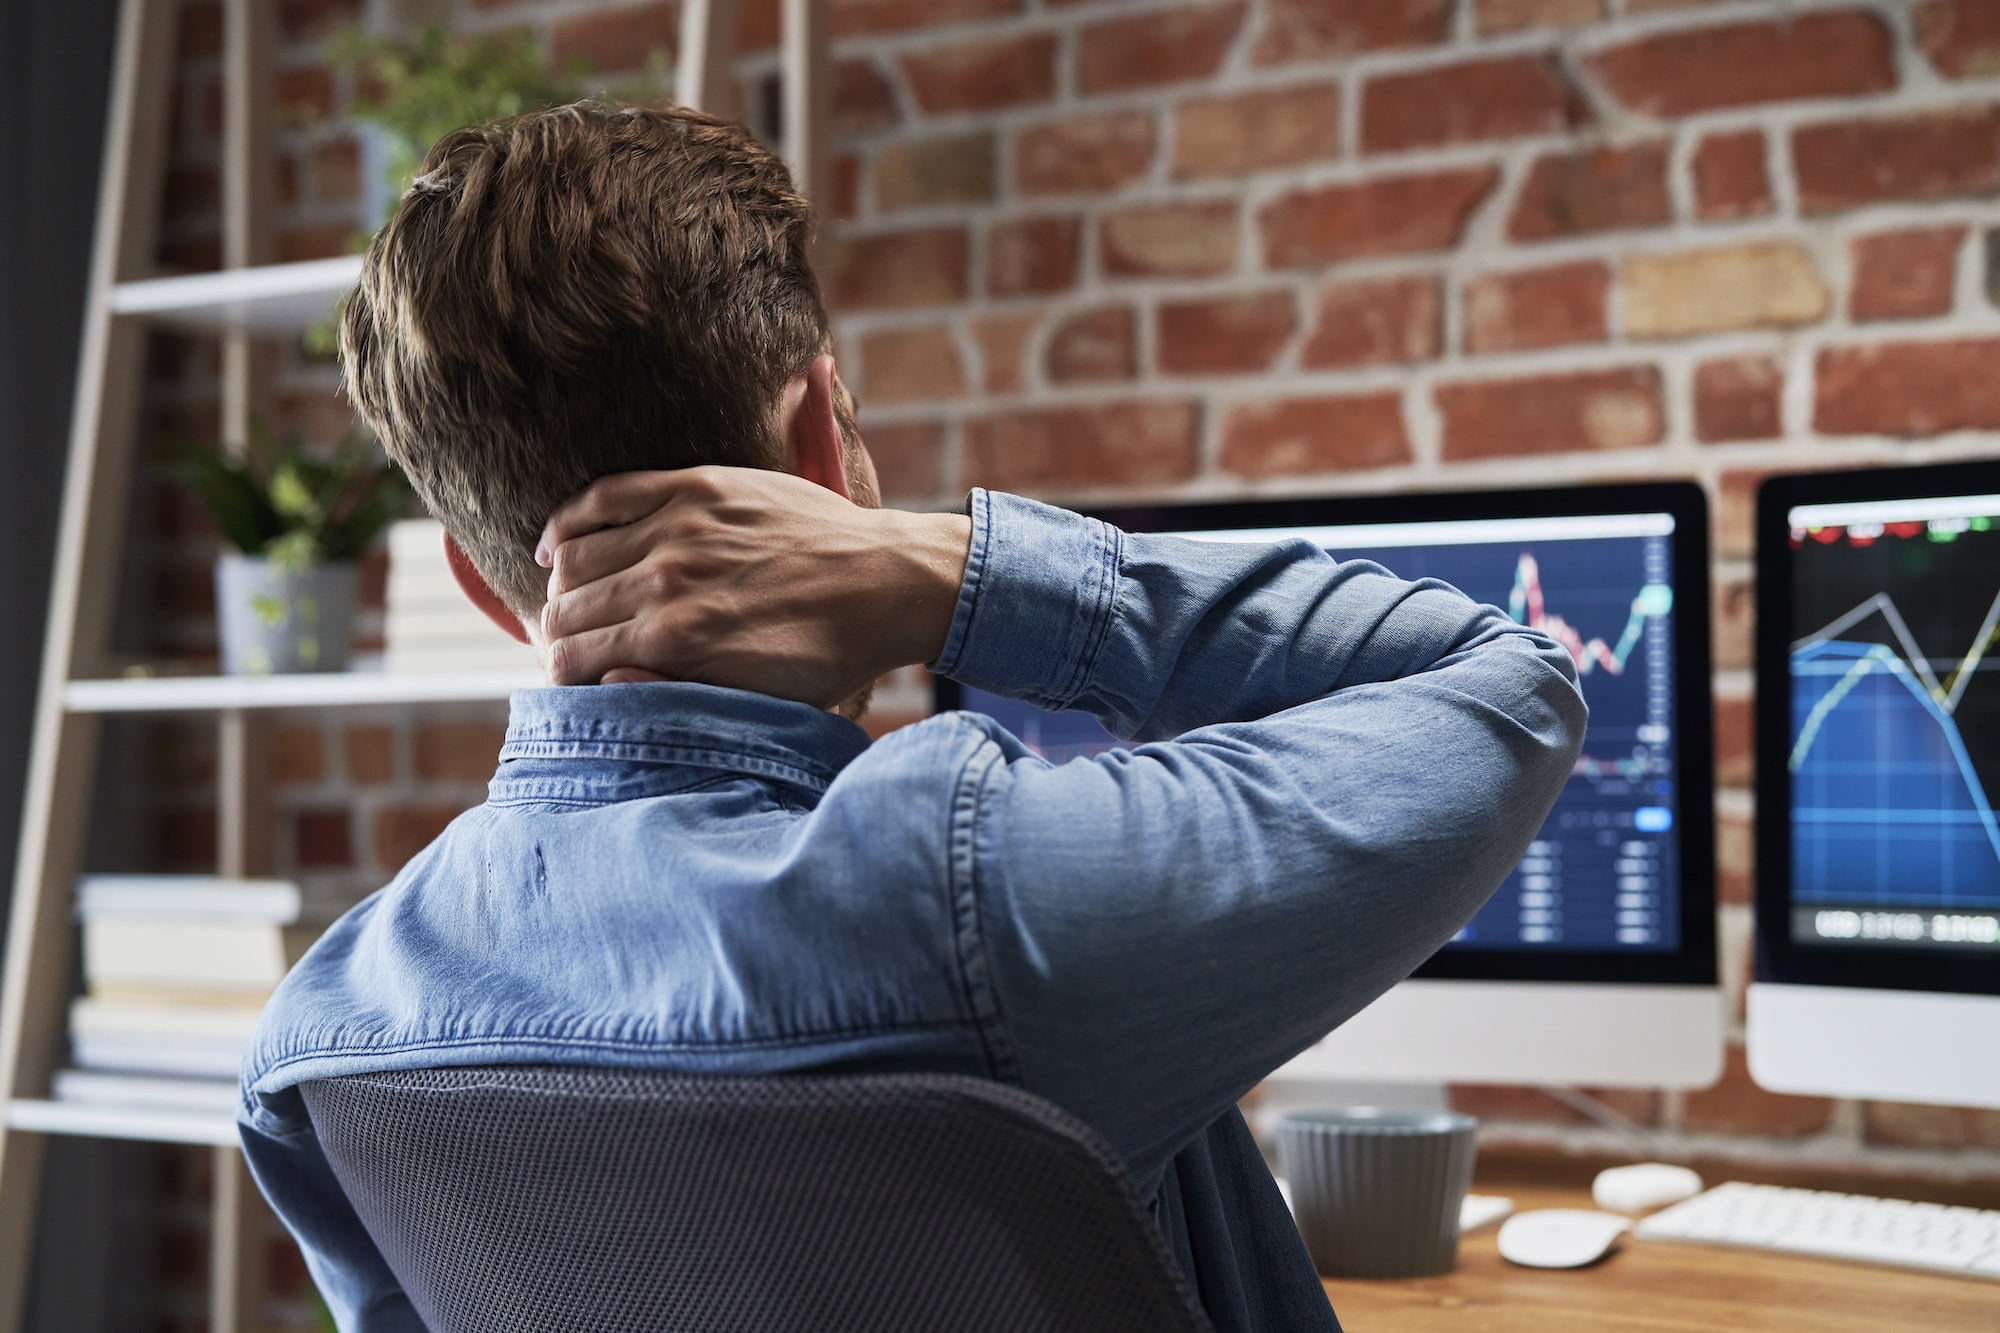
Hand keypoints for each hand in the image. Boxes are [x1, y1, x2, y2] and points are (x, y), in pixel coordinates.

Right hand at [537, 467, 970, 706]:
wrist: (886, 582)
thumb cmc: (827, 653)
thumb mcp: (756, 700)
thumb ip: (676, 693)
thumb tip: (605, 682)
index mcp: (675, 642)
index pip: (571, 661)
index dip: (561, 676)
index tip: (570, 679)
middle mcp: (665, 582)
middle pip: (566, 609)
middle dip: (557, 633)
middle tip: (568, 643)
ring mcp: (679, 529)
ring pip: (575, 556)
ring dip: (560, 584)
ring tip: (568, 599)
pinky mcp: (696, 487)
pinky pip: (603, 496)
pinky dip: (567, 521)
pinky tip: (557, 544)